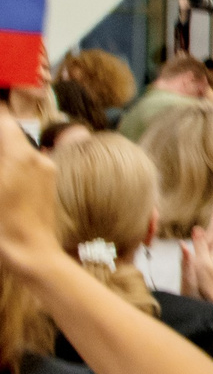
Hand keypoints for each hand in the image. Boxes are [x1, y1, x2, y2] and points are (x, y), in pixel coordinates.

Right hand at [0, 117, 69, 276]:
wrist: (32, 252)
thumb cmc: (3, 224)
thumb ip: (0, 154)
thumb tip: (3, 151)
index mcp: (21, 156)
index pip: (4, 120)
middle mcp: (39, 158)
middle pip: (11, 134)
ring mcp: (46, 170)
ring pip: (19, 149)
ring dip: (4, 153)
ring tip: (2, 171)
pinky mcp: (48, 183)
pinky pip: (27, 164)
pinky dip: (12, 165)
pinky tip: (4, 180)